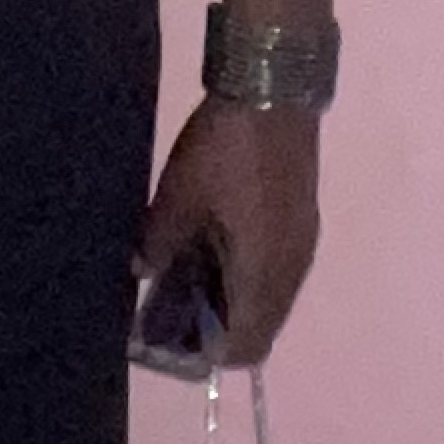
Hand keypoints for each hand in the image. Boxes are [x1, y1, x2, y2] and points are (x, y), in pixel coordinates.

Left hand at [138, 99, 320, 366]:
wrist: (272, 90)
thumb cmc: (223, 151)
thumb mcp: (177, 197)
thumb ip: (157, 243)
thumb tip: (141, 271)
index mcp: (263, 274)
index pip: (247, 347)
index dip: (210, 353)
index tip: (174, 336)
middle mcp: (292, 268)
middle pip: (262, 326)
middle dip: (221, 325)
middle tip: (176, 303)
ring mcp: (302, 241)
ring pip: (271, 295)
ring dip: (236, 295)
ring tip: (190, 269)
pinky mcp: (302, 216)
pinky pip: (277, 266)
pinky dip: (249, 269)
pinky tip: (217, 240)